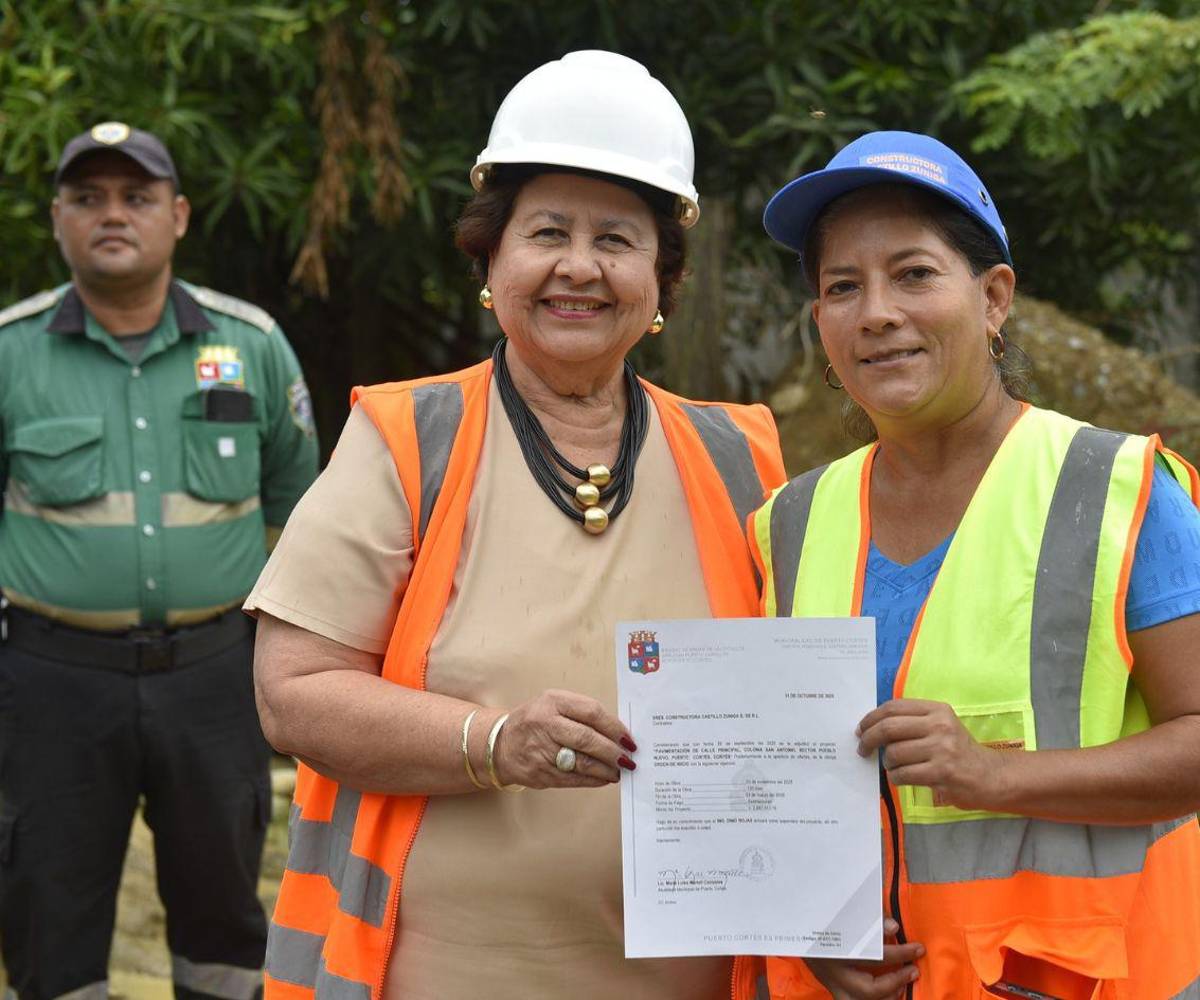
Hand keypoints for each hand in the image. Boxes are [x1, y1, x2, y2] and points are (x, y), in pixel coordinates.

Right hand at [492, 689, 634, 788]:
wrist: (500, 744)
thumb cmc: (535, 722)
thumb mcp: (553, 704)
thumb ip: (582, 713)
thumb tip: (617, 732)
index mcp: (553, 701)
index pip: (592, 712)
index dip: (614, 727)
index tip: (629, 738)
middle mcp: (545, 724)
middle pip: (588, 739)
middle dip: (613, 751)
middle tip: (628, 758)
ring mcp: (541, 750)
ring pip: (582, 763)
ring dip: (606, 769)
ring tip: (619, 770)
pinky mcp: (540, 773)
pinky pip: (573, 779)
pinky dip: (593, 780)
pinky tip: (604, 778)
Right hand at [805, 920, 922, 999]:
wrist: (798, 927)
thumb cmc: (825, 916)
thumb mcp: (845, 912)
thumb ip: (870, 919)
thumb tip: (894, 928)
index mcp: (837, 948)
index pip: (874, 956)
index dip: (899, 953)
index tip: (917, 948)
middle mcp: (832, 972)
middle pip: (869, 988)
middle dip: (896, 981)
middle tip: (913, 970)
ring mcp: (832, 984)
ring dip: (887, 996)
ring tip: (902, 985)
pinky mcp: (833, 989)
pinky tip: (889, 993)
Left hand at [856, 699, 1000, 809]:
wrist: (989, 775)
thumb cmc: (958, 750)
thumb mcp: (940, 726)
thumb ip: (913, 721)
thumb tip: (873, 726)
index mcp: (937, 710)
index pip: (894, 707)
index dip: (871, 718)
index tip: (861, 729)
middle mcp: (940, 725)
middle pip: (889, 728)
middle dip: (869, 739)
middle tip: (863, 748)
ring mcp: (942, 749)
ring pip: (894, 753)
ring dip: (887, 763)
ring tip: (894, 766)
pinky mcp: (941, 772)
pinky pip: (903, 774)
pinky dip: (896, 777)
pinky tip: (901, 777)